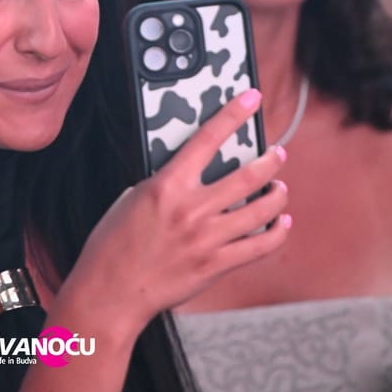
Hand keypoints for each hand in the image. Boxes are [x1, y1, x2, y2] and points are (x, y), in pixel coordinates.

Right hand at [57, 89, 289, 341]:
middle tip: (277, 153)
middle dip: (269, 160)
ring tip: (279, 186)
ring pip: (260, 210)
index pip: (207, 139)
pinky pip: (259, 247)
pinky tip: (281, 223)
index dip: (233, 114)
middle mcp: (191, 210)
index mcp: (167, 186)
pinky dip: (276, 232)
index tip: (250, 99)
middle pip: (246, 176)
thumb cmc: (113, 245)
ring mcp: (207, 239)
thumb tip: (193, 173)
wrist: (110, 292)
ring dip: (277, 194)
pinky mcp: (215, 266)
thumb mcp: (133, 197)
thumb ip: (166, 183)